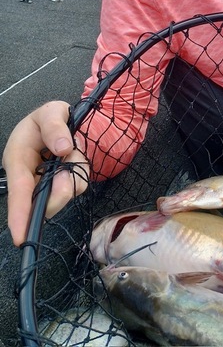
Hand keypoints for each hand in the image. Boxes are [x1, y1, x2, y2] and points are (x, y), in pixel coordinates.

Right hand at [2, 101, 88, 246]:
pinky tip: (75, 157)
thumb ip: (55, 126)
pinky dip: (80, 173)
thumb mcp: (51, 111)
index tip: (21, 236)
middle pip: (43, 200)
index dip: (19, 213)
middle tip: (70, 160)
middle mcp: (28, 176)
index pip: (19, 190)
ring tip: (71, 149)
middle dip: (61, 188)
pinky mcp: (59, 186)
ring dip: (74, 173)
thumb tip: (62, 149)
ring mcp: (44, 184)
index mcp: (18, 158)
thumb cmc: (51, 117)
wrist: (62, 121)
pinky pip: (76, 187)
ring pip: (64, 194)